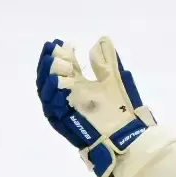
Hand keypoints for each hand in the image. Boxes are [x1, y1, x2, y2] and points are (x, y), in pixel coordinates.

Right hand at [37, 37, 155, 176]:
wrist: (129, 135)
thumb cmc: (122, 110)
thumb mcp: (115, 80)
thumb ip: (107, 62)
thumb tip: (101, 40)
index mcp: (76, 87)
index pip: (60, 69)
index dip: (56, 55)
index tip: (56, 42)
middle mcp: (66, 99)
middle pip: (48, 80)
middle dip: (47, 64)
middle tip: (50, 50)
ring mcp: (63, 112)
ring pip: (46, 94)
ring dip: (47, 76)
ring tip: (51, 62)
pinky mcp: (63, 125)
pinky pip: (52, 110)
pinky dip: (52, 95)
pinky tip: (56, 82)